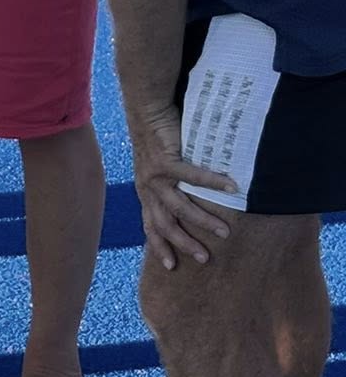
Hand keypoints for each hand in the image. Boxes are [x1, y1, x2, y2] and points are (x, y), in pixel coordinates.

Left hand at [131, 103, 236, 270]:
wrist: (146, 109)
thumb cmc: (157, 138)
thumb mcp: (159, 168)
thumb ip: (170, 185)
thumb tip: (192, 200)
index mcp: (145, 192)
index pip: (150, 225)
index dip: (159, 246)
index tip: (171, 266)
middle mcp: (147, 187)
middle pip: (165, 224)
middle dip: (184, 243)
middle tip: (204, 258)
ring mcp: (155, 175)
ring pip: (180, 206)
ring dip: (203, 221)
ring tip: (224, 233)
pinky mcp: (166, 159)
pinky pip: (193, 176)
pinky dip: (213, 183)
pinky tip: (232, 187)